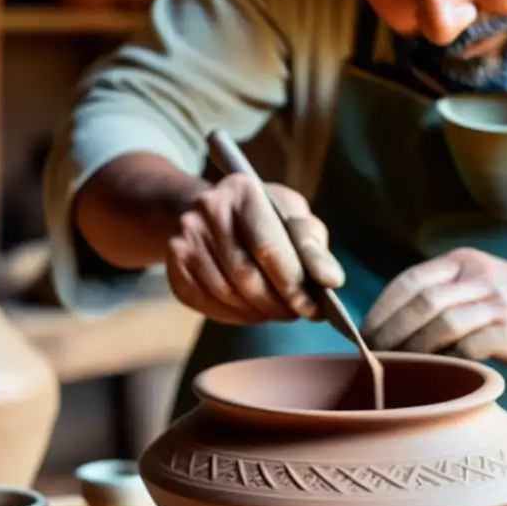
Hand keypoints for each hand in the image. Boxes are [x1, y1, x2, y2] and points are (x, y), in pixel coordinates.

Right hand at [165, 173, 344, 324]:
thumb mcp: (294, 219)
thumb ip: (314, 247)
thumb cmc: (266, 218)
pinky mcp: (174, 263)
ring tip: (278, 312)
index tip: (315, 309)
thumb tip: (331, 280)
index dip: (294, 285)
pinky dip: (234, 316)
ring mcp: (184, 235)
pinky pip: (205, 301)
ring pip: (225, 293)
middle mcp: (207, 208)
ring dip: (258, 312)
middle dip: (278, 304)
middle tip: (298, 315)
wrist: (214, 213)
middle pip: (245, 275)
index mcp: (243, 190)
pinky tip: (252, 312)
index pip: (268, 248)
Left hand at [361, 248, 506, 363]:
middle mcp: (476, 278)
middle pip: (422, 303)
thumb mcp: (469, 278)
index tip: (363, 334)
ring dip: (414, 347)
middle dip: (391, 331)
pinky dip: (447, 359)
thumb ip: (434, 293)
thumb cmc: (502, 298)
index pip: (409, 282)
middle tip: (373, 355)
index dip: (381, 309)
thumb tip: (382, 327)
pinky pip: (470, 346)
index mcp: (458, 263)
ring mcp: (495, 303)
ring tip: (396, 365)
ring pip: (444, 324)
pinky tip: (434, 370)